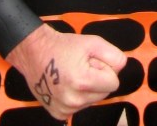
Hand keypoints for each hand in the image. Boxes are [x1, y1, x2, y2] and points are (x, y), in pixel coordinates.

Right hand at [8, 23, 125, 120]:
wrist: (33, 52)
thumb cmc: (62, 46)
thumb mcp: (92, 41)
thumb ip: (113, 55)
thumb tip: (122, 67)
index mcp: (82, 82)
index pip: (113, 82)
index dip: (105, 68)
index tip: (91, 61)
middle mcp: (73, 100)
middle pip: (104, 93)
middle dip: (97, 79)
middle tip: (81, 66)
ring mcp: (65, 109)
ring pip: (92, 100)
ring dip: (87, 88)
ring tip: (73, 74)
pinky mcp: (58, 114)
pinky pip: (80, 107)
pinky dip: (77, 96)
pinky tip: (66, 84)